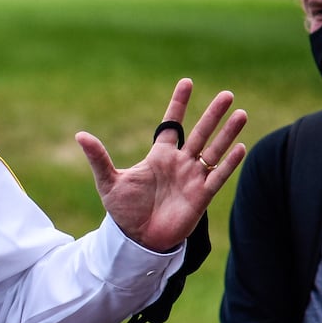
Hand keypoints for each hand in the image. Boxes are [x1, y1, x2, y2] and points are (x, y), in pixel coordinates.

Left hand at [75, 78, 246, 251]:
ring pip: (214, 150)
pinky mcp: (201, 196)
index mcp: (159, 156)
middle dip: (213, 114)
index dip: (179, 104)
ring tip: (241, 113)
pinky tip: (240, 146)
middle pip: (200, 133)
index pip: (172, 124)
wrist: (136, 240)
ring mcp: (192, 178)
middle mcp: (179, 163)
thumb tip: (80, 135)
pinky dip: (229, 163)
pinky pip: (218, 176)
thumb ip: (98, 158)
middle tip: (227, 95)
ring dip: (227, 133)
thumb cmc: (124, 211)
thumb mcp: (108, 182)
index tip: (187, 82)